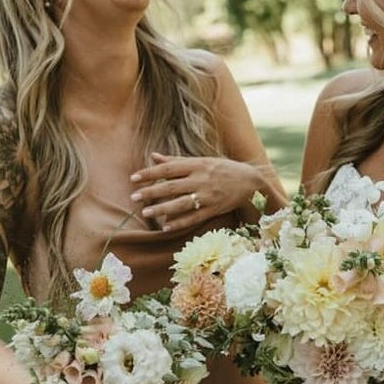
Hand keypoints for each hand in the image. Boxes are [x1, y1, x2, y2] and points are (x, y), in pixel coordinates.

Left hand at [129, 153, 264, 230]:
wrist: (250, 182)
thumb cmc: (222, 169)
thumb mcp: (201, 161)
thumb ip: (176, 160)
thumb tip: (153, 156)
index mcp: (196, 165)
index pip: (168, 168)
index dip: (150, 173)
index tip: (134, 178)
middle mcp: (201, 179)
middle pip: (172, 186)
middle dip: (151, 191)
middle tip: (134, 196)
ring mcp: (208, 195)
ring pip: (181, 203)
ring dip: (162, 208)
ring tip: (146, 212)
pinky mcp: (214, 209)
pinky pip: (194, 217)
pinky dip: (180, 222)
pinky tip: (166, 226)